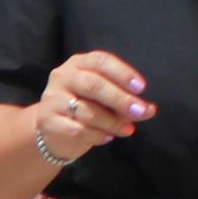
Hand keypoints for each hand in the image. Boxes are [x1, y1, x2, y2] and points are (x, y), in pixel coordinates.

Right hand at [30, 50, 150, 163]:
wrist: (54, 131)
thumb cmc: (87, 108)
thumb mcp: (108, 101)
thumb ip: (128, 102)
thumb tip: (150, 109)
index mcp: (80, 63)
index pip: (101, 61)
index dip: (122, 73)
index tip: (141, 88)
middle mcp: (63, 76)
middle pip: (93, 84)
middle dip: (120, 99)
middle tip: (140, 111)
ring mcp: (53, 98)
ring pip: (87, 111)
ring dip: (112, 122)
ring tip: (128, 130)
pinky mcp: (47, 120)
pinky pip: (78, 129)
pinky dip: (97, 135)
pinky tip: (106, 137)